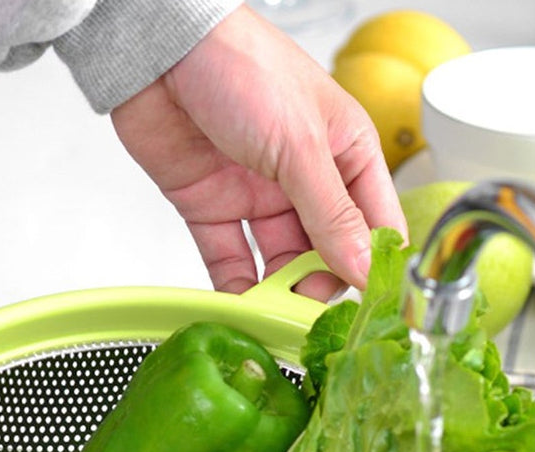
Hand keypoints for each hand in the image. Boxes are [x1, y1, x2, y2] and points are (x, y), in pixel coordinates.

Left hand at [110, 4, 405, 296]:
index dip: (372, 266)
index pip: (374, 224)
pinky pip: (230, 259)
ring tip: (276, 318)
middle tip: (311, 316)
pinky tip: (241, 308)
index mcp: (346, 153)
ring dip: (278, 293)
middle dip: (320, 287)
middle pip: (326, 252)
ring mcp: (259, 195)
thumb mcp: (301, 145)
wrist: (160, 50)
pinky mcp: (213, 208)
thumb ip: (331, 214)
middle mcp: (306, 178)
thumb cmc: (240, 65)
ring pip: (278, 262)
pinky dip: (234, 287)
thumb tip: (364, 268)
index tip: (369, 308)